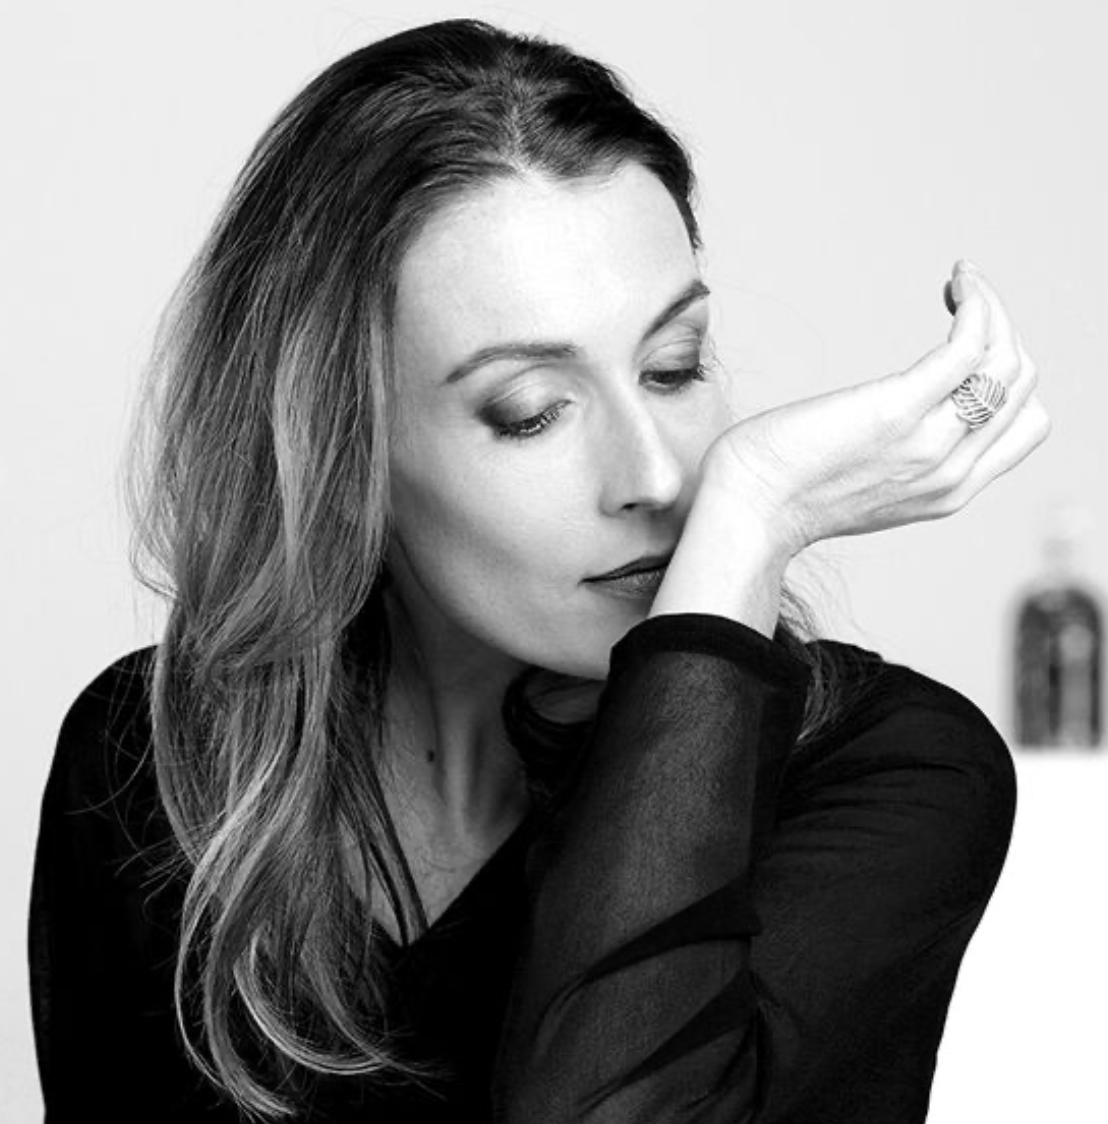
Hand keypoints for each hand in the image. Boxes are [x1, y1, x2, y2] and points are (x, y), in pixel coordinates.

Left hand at [700, 260, 1051, 558]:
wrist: (747, 512)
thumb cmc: (783, 492)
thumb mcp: (862, 485)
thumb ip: (898, 460)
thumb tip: (898, 421)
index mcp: (949, 492)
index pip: (1026, 425)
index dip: (1010, 374)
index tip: (973, 340)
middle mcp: (952, 472)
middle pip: (1022, 386)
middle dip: (1004, 331)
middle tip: (964, 301)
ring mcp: (929, 443)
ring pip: (1007, 362)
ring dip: (993, 307)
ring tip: (961, 283)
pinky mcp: (897, 410)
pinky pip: (969, 347)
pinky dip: (977, 303)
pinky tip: (957, 281)